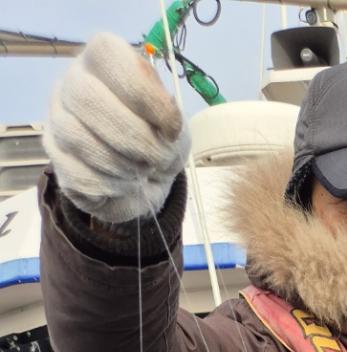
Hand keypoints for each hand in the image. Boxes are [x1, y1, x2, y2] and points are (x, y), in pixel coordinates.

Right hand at [44, 33, 189, 222]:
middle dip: (133, 138)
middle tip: (157, 158)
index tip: (171, 130)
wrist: (146, 179)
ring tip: (142, 171)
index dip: (145, 95)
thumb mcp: (174, 123)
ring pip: (75, 136)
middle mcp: (73, 81)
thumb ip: (169, 117)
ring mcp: (57, 118)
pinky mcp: (56, 157)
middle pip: (85, 96)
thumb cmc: (158, 139)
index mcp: (104, 60)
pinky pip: (76, 173)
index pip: (107, 54)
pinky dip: (110, 186)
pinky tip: (123, 183)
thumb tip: (164, 125)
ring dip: (122, 165)